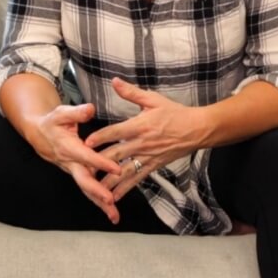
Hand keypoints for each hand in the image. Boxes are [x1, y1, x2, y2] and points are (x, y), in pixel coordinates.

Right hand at [31, 103, 122, 222]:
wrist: (40, 135)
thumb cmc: (53, 122)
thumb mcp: (62, 113)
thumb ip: (76, 112)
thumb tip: (90, 109)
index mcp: (68, 147)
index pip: (86, 157)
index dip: (100, 163)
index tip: (116, 169)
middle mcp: (71, 163)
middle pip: (84, 180)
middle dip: (97, 192)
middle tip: (110, 201)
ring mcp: (74, 171)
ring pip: (87, 190)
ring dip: (99, 204)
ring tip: (114, 216)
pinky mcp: (78, 175)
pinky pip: (88, 190)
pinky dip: (99, 202)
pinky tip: (111, 212)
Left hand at [84, 78, 208, 201]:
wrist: (196, 130)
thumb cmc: (175, 113)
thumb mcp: (153, 99)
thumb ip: (131, 93)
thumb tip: (114, 81)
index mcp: (139, 125)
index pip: (115, 132)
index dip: (100, 137)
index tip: (85, 142)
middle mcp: (141, 143)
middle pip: (115, 154)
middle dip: (97, 162)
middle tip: (81, 168)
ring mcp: (147, 157)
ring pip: (124, 171)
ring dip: (108, 180)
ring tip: (92, 188)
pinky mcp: (153, 166)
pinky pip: (136, 179)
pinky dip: (125, 188)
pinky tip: (114, 197)